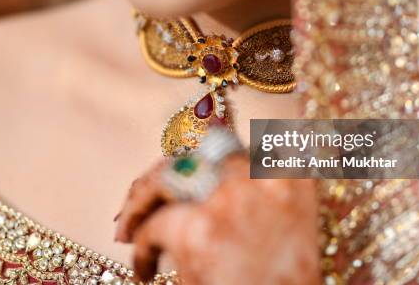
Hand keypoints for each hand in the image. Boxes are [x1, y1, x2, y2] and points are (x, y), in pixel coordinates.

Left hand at [114, 155, 320, 284]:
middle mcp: (256, 176)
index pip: (227, 146)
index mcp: (286, 173)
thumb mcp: (289, 227)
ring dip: (140, 201)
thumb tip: (205, 181)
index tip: (175, 172)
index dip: (195, 160)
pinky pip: (152, 228)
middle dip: (161, 175)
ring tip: (128, 227)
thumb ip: (255, 192)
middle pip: (194, 155)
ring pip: (165, 179)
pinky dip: (141, 249)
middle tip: (139, 199)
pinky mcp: (197, 232)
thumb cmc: (284, 281)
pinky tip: (144, 269)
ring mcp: (226, 200)